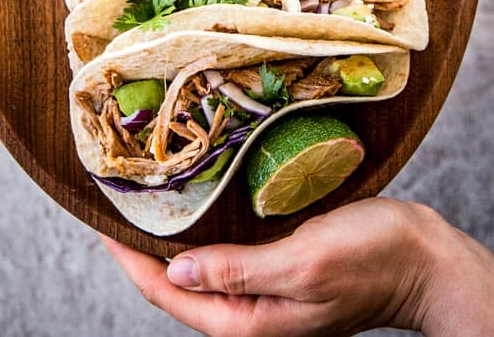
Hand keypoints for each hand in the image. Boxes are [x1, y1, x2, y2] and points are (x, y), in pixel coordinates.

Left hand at [99, 198, 493, 335]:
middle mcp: (250, 311)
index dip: (131, 261)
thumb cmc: (372, 259)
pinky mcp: (277, 267)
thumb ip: (239, 272)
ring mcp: (264, 291)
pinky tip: (195, 206)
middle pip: (177, 286)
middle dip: (142, 249)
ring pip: (199, 269)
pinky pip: (225, 255)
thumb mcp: (303, 263)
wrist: (422, 257)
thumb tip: (176, 273)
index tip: (103, 224)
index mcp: (250, 321)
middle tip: (116, 205)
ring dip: (170, 239)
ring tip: (142, 203)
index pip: (170, 296)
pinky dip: (202, 232)